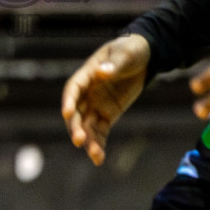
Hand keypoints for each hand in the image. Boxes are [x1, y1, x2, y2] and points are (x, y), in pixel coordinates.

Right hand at [61, 34, 149, 165]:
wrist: (143, 58)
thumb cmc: (130, 50)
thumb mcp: (125, 54)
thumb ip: (113, 65)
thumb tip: (100, 72)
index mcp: (87, 74)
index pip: (73, 88)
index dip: (68, 100)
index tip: (67, 112)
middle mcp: (88, 92)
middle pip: (76, 112)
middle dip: (75, 127)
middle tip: (79, 140)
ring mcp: (96, 105)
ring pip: (87, 126)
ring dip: (88, 141)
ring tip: (96, 156)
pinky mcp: (107, 115)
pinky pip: (100, 132)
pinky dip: (99, 144)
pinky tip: (99, 159)